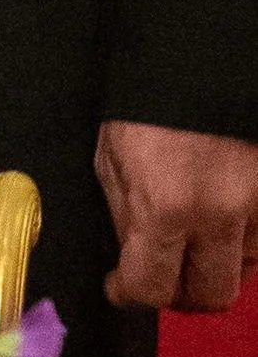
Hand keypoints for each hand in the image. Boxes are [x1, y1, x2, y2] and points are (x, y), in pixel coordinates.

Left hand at [97, 120, 257, 311]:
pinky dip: (247, 239)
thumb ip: (125, 214)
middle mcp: (220, 216)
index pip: (152, 287)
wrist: (202, 61)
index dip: (130, 293)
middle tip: (165, 278)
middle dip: (183, 295)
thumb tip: (130, 255)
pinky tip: (225, 219)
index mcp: (166, 207)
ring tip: (197, 241)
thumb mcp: (112, 158)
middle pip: (211, 295)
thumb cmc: (151, 103)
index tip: (122, 287)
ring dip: (220, 265)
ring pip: (248, 271)